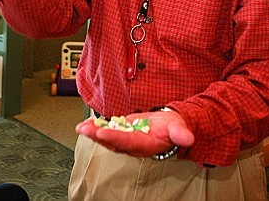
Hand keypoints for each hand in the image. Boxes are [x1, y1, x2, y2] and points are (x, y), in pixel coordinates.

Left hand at [75, 109, 194, 157]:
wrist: (171, 127)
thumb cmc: (174, 128)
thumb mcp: (179, 128)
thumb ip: (181, 134)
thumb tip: (188, 138)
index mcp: (145, 145)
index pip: (128, 142)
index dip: (114, 138)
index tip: (102, 133)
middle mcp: (133, 145)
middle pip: (113, 142)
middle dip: (98, 136)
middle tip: (85, 130)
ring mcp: (127, 138)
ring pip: (108, 137)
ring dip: (93, 133)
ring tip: (81, 127)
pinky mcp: (123, 131)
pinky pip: (108, 130)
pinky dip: (97, 127)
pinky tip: (86, 123)